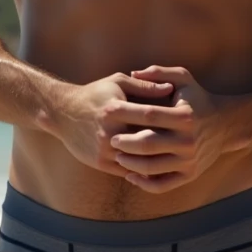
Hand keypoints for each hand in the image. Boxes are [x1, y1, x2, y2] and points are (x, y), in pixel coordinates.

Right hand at [50, 72, 174, 177]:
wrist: (63, 113)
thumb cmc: (95, 94)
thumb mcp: (117, 82)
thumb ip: (144, 86)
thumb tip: (171, 89)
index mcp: (114, 109)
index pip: (149, 116)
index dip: (170, 118)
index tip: (186, 120)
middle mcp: (108, 131)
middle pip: (146, 141)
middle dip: (167, 143)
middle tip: (187, 144)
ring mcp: (103, 150)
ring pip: (138, 160)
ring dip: (157, 160)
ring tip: (176, 157)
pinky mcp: (100, 163)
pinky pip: (127, 170)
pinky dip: (143, 169)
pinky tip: (158, 165)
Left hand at [109, 65, 240, 193]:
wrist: (226, 125)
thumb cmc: (198, 99)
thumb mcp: (184, 79)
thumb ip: (158, 73)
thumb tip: (132, 73)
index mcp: (184, 116)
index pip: (150, 116)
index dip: (127, 116)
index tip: (110, 117)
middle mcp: (188, 140)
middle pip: (148, 144)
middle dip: (125, 144)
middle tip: (112, 141)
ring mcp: (189, 160)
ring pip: (152, 167)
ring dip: (130, 164)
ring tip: (118, 157)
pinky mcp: (190, 174)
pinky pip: (163, 185)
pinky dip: (144, 183)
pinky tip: (131, 175)